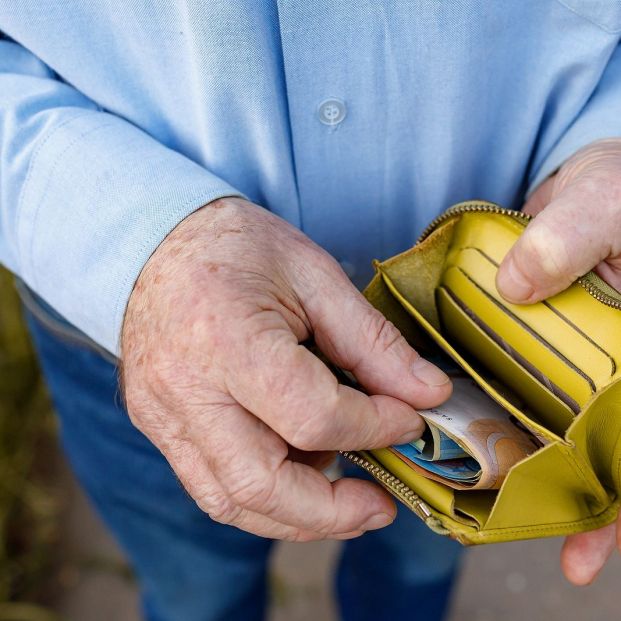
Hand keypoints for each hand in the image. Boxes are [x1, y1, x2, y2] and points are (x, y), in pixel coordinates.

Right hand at [121, 197, 451, 540]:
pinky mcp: (159, 426)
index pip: (313, 416)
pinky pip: (212, 486)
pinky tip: (298, 472)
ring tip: (345, 498)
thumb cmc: (235, 247)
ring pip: (232, 501)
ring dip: (298, 515)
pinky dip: (265, 495)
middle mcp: (184, 389)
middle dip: (333, 512)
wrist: (155, 245)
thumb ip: (372, 342)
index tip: (407, 419)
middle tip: (379, 505)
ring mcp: (162, 415)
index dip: (374, 426)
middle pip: (262, 486)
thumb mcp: (314, 275)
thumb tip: (427, 393)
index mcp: (227, 339)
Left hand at [496, 138, 620, 583]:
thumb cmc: (619, 189)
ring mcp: (583, 369)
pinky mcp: (541, 357)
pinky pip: (530, 402)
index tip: (591, 543)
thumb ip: (575, 233)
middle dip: (596, 505)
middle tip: (568, 554)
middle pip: (616, 450)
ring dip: (554, 482)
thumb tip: (519, 283)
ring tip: (518, 525)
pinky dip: (512, 428)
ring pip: (575, 438)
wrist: (594, 187)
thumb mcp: (609, 197)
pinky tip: (484, 452)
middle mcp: (617, 371)